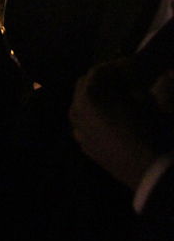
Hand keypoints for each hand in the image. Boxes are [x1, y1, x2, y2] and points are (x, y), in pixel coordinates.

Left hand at [70, 59, 164, 188]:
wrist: (151, 173)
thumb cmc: (151, 132)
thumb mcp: (155, 102)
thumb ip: (154, 83)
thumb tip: (164, 73)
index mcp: (89, 95)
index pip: (98, 71)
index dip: (117, 66)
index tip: (133, 66)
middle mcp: (76, 110)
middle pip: (85, 85)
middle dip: (104, 80)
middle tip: (126, 81)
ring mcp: (78, 130)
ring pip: (82, 105)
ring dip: (98, 98)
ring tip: (120, 100)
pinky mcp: (84, 146)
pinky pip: (84, 124)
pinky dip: (95, 117)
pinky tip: (113, 120)